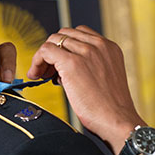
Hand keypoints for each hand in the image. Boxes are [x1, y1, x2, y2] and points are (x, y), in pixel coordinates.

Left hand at [27, 26, 145, 152]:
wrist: (117, 120)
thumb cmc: (111, 108)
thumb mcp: (106, 78)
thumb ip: (91, 67)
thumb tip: (64, 68)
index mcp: (109, 47)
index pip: (79, 34)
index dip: (65, 47)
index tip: (59, 64)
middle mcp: (99, 45)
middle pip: (64, 34)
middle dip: (53, 50)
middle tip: (47, 71)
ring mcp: (85, 52)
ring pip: (53, 40)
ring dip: (43, 57)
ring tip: (42, 75)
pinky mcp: (72, 63)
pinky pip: (46, 51)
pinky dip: (37, 61)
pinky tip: (37, 75)